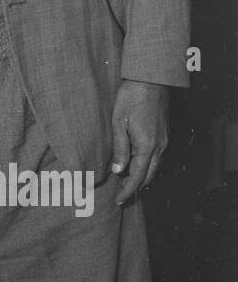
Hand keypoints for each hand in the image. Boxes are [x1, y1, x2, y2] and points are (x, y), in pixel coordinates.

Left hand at [110, 79, 169, 204]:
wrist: (150, 80)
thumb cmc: (131, 98)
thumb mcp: (118, 123)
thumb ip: (120, 148)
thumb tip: (118, 171)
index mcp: (147, 146)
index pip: (137, 176)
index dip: (128, 190)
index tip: (119, 200)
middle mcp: (159, 147)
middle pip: (148, 175)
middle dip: (135, 188)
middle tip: (121, 196)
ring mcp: (163, 141)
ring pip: (153, 167)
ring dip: (141, 177)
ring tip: (125, 183)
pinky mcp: (163, 134)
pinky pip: (156, 157)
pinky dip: (146, 166)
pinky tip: (135, 165)